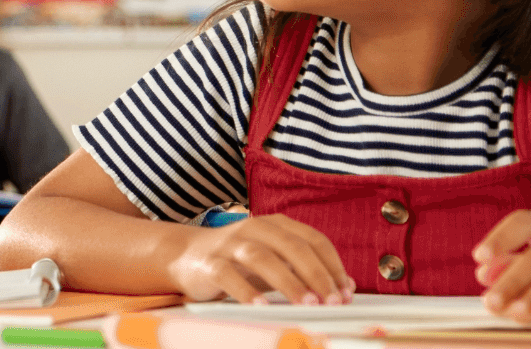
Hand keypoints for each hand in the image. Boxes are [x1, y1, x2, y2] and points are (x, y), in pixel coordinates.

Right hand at [167, 214, 352, 305]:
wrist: (185, 256)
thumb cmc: (238, 261)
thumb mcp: (275, 260)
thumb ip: (306, 269)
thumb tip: (345, 286)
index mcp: (274, 224)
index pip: (312, 239)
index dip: (332, 266)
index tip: (345, 292)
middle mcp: (253, 228)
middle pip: (291, 246)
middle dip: (315, 274)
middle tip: (331, 301)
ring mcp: (230, 244)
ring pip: (262, 257)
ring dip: (288, 282)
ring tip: (307, 305)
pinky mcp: (209, 262)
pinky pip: (228, 275)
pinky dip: (246, 291)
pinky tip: (261, 306)